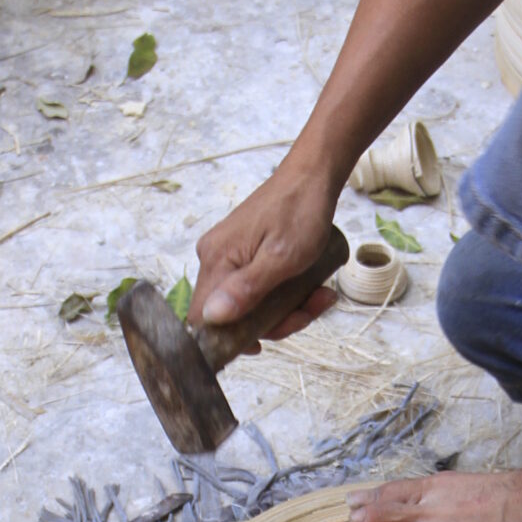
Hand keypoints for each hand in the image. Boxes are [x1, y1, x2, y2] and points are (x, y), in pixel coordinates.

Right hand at [192, 161, 339, 335]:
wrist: (313, 177)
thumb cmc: (300, 211)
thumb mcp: (282, 257)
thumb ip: (247, 289)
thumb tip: (212, 317)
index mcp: (216, 259)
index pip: (202, 318)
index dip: (227, 339)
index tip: (261, 345)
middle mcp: (214, 258)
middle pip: (231, 314)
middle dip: (273, 321)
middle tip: (307, 310)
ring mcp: (229, 255)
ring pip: (250, 303)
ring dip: (286, 308)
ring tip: (319, 295)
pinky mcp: (243, 253)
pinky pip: (258, 287)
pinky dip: (284, 294)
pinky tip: (312, 287)